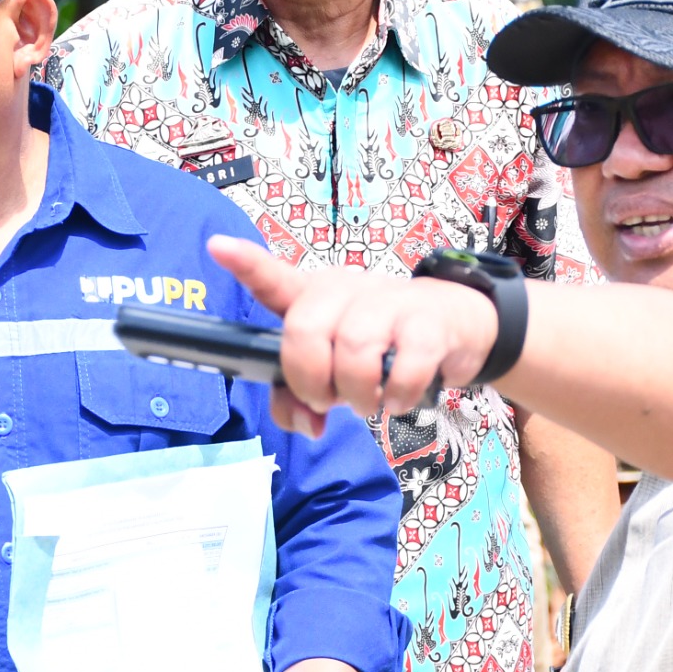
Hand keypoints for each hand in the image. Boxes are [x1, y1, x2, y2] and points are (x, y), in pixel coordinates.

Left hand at [208, 235, 498, 433]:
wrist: (454, 325)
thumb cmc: (380, 345)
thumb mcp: (333, 369)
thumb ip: (300, 397)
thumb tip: (306, 424)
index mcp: (312, 297)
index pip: (274, 279)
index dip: (247, 264)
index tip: (218, 247)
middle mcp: (345, 290)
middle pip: (304, 329)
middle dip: (308, 379)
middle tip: (326, 400)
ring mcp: (388, 301)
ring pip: (353, 349)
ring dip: (356, 393)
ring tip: (368, 402)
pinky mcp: (428, 321)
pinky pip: (404, 365)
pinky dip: (397, 396)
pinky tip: (399, 399)